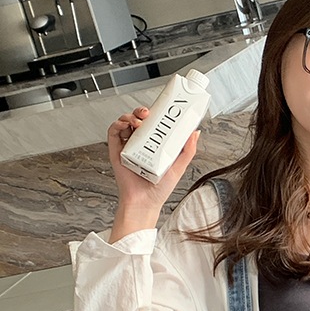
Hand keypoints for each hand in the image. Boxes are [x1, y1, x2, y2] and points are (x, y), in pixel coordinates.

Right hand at [107, 106, 199, 239]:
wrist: (145, 202)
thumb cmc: (160, 189)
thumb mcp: (179, 166)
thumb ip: (188, 150)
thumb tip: (195, 133)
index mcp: (154, 145)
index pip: (153, 123)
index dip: (155, 113)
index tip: (161, 108)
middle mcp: (140, 144)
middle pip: (138, 119)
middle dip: (141, 111)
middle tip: (147, 113)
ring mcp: (128, 147)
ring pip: (125, 123)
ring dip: (130, 116)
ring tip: (138, 121)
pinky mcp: (116, 152)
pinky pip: (113, 133)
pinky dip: (117, 125)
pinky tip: (124, 125)